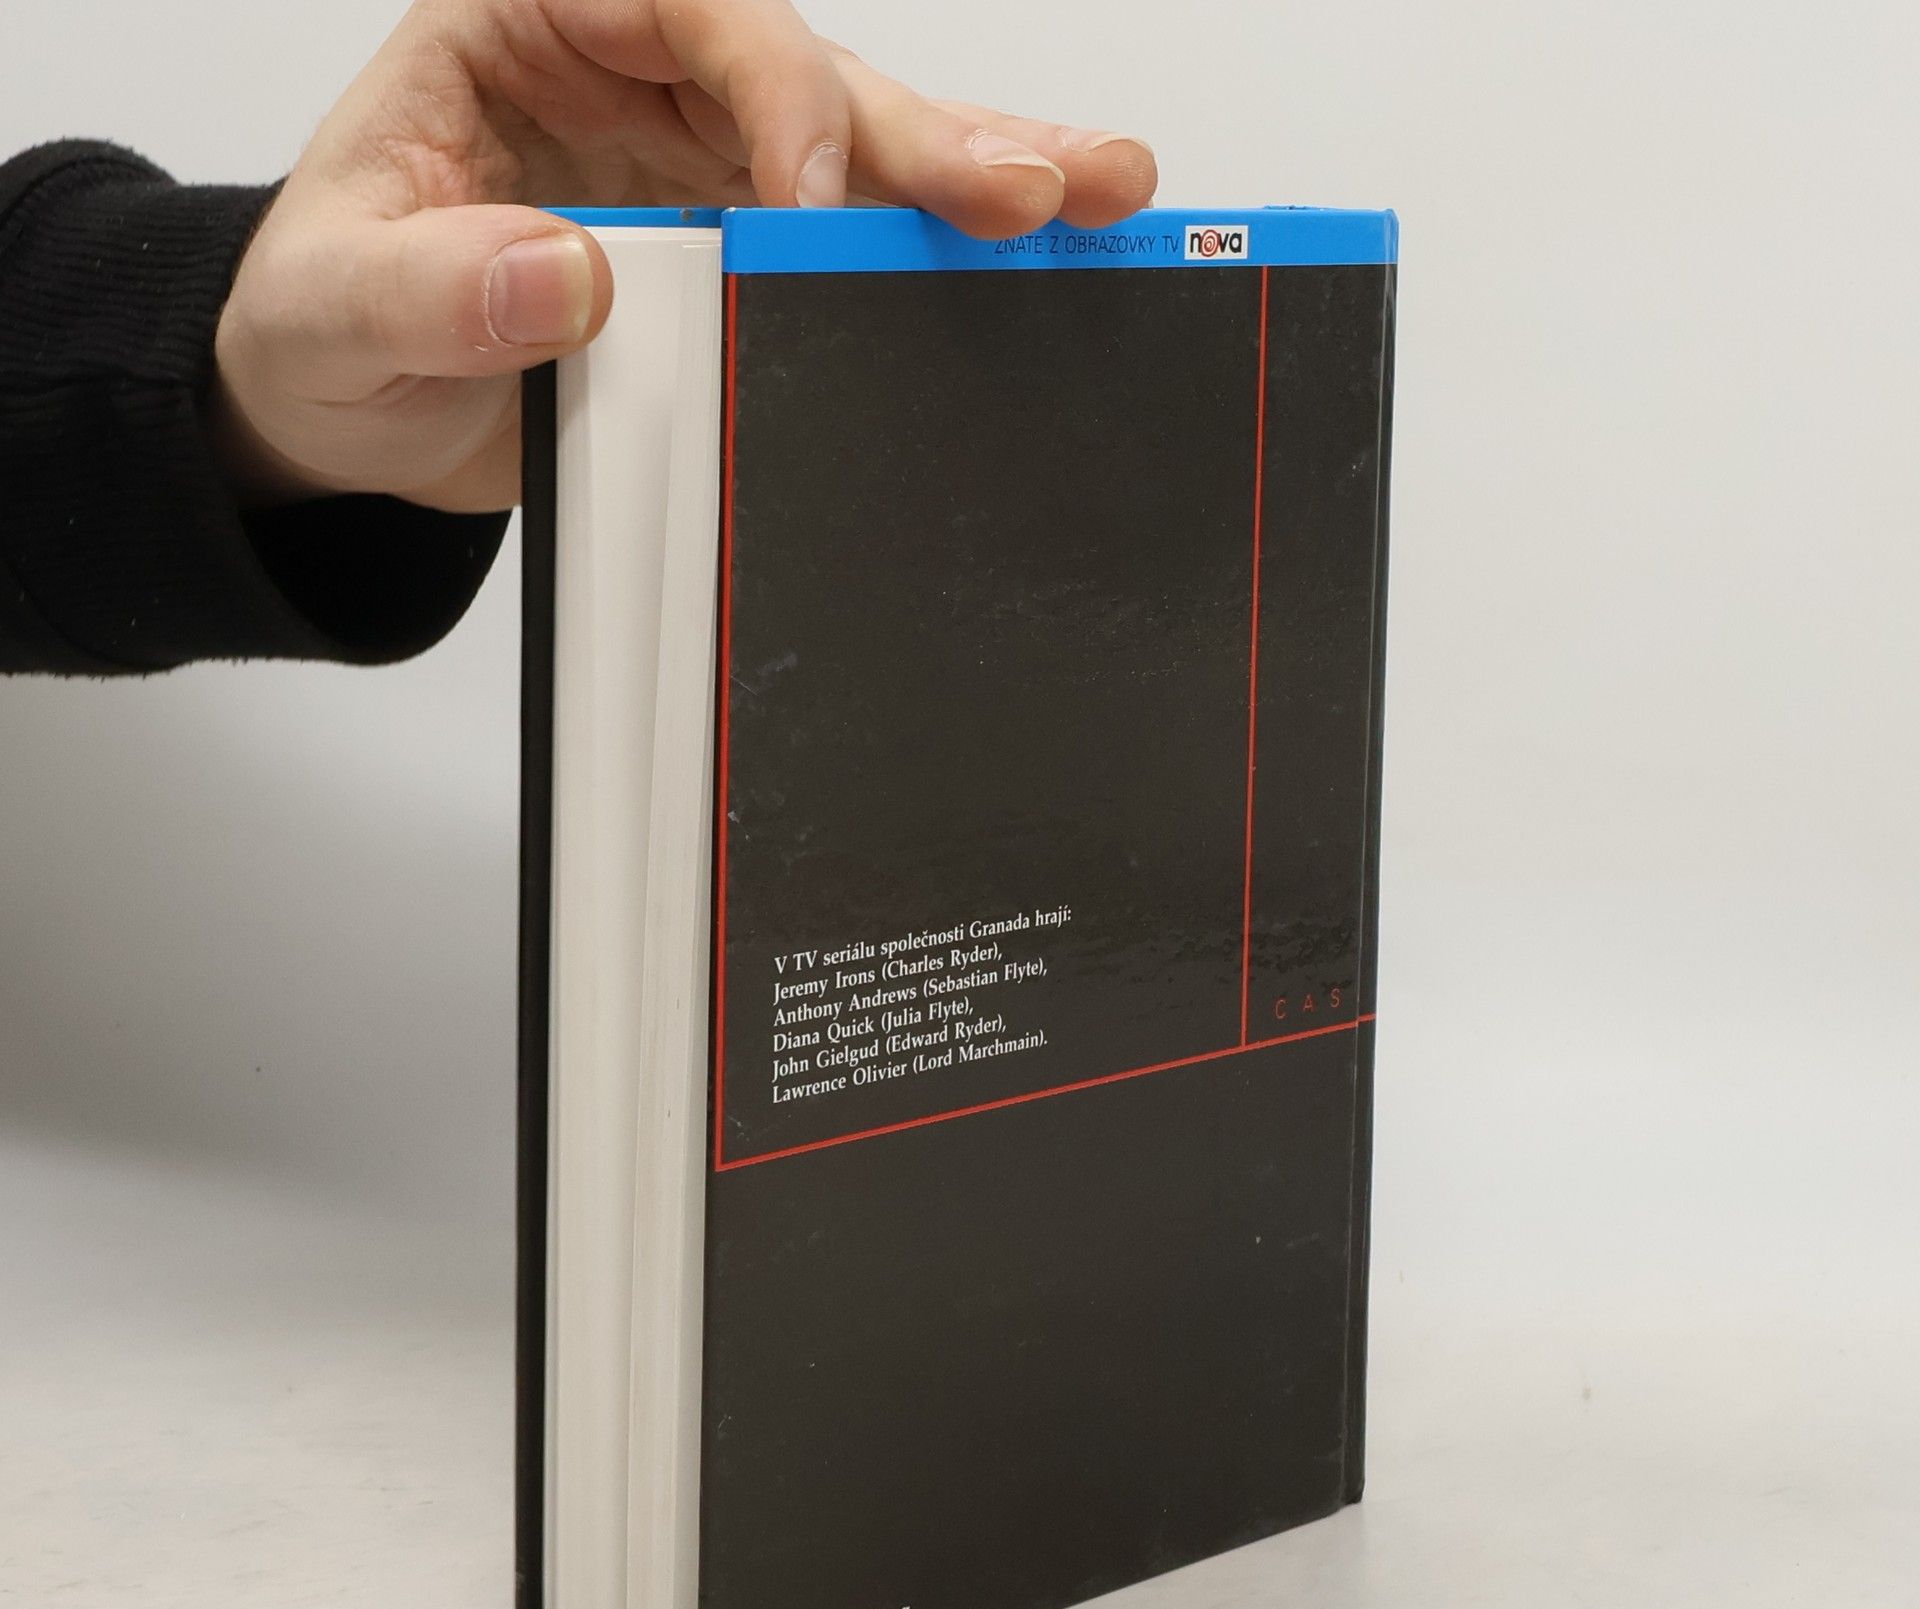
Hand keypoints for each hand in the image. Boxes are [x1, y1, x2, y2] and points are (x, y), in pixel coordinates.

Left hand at [212, 0, 1155, 514]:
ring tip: (1104, 193)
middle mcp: (636, 80)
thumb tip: (565, 275)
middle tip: (1028, 187)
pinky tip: (1047, 257)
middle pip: (803, 76)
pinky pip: (853, 247)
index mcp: (531, 28)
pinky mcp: (740, 262)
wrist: (348, 415)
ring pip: (858, 149)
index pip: (679, 6)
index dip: (767, 87)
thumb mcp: (338, 307)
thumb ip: (432, 286)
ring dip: (976, 176)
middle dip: (920, 132)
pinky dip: (942, 258)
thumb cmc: (326, 327)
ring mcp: (702, 169)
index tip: (806, 202)